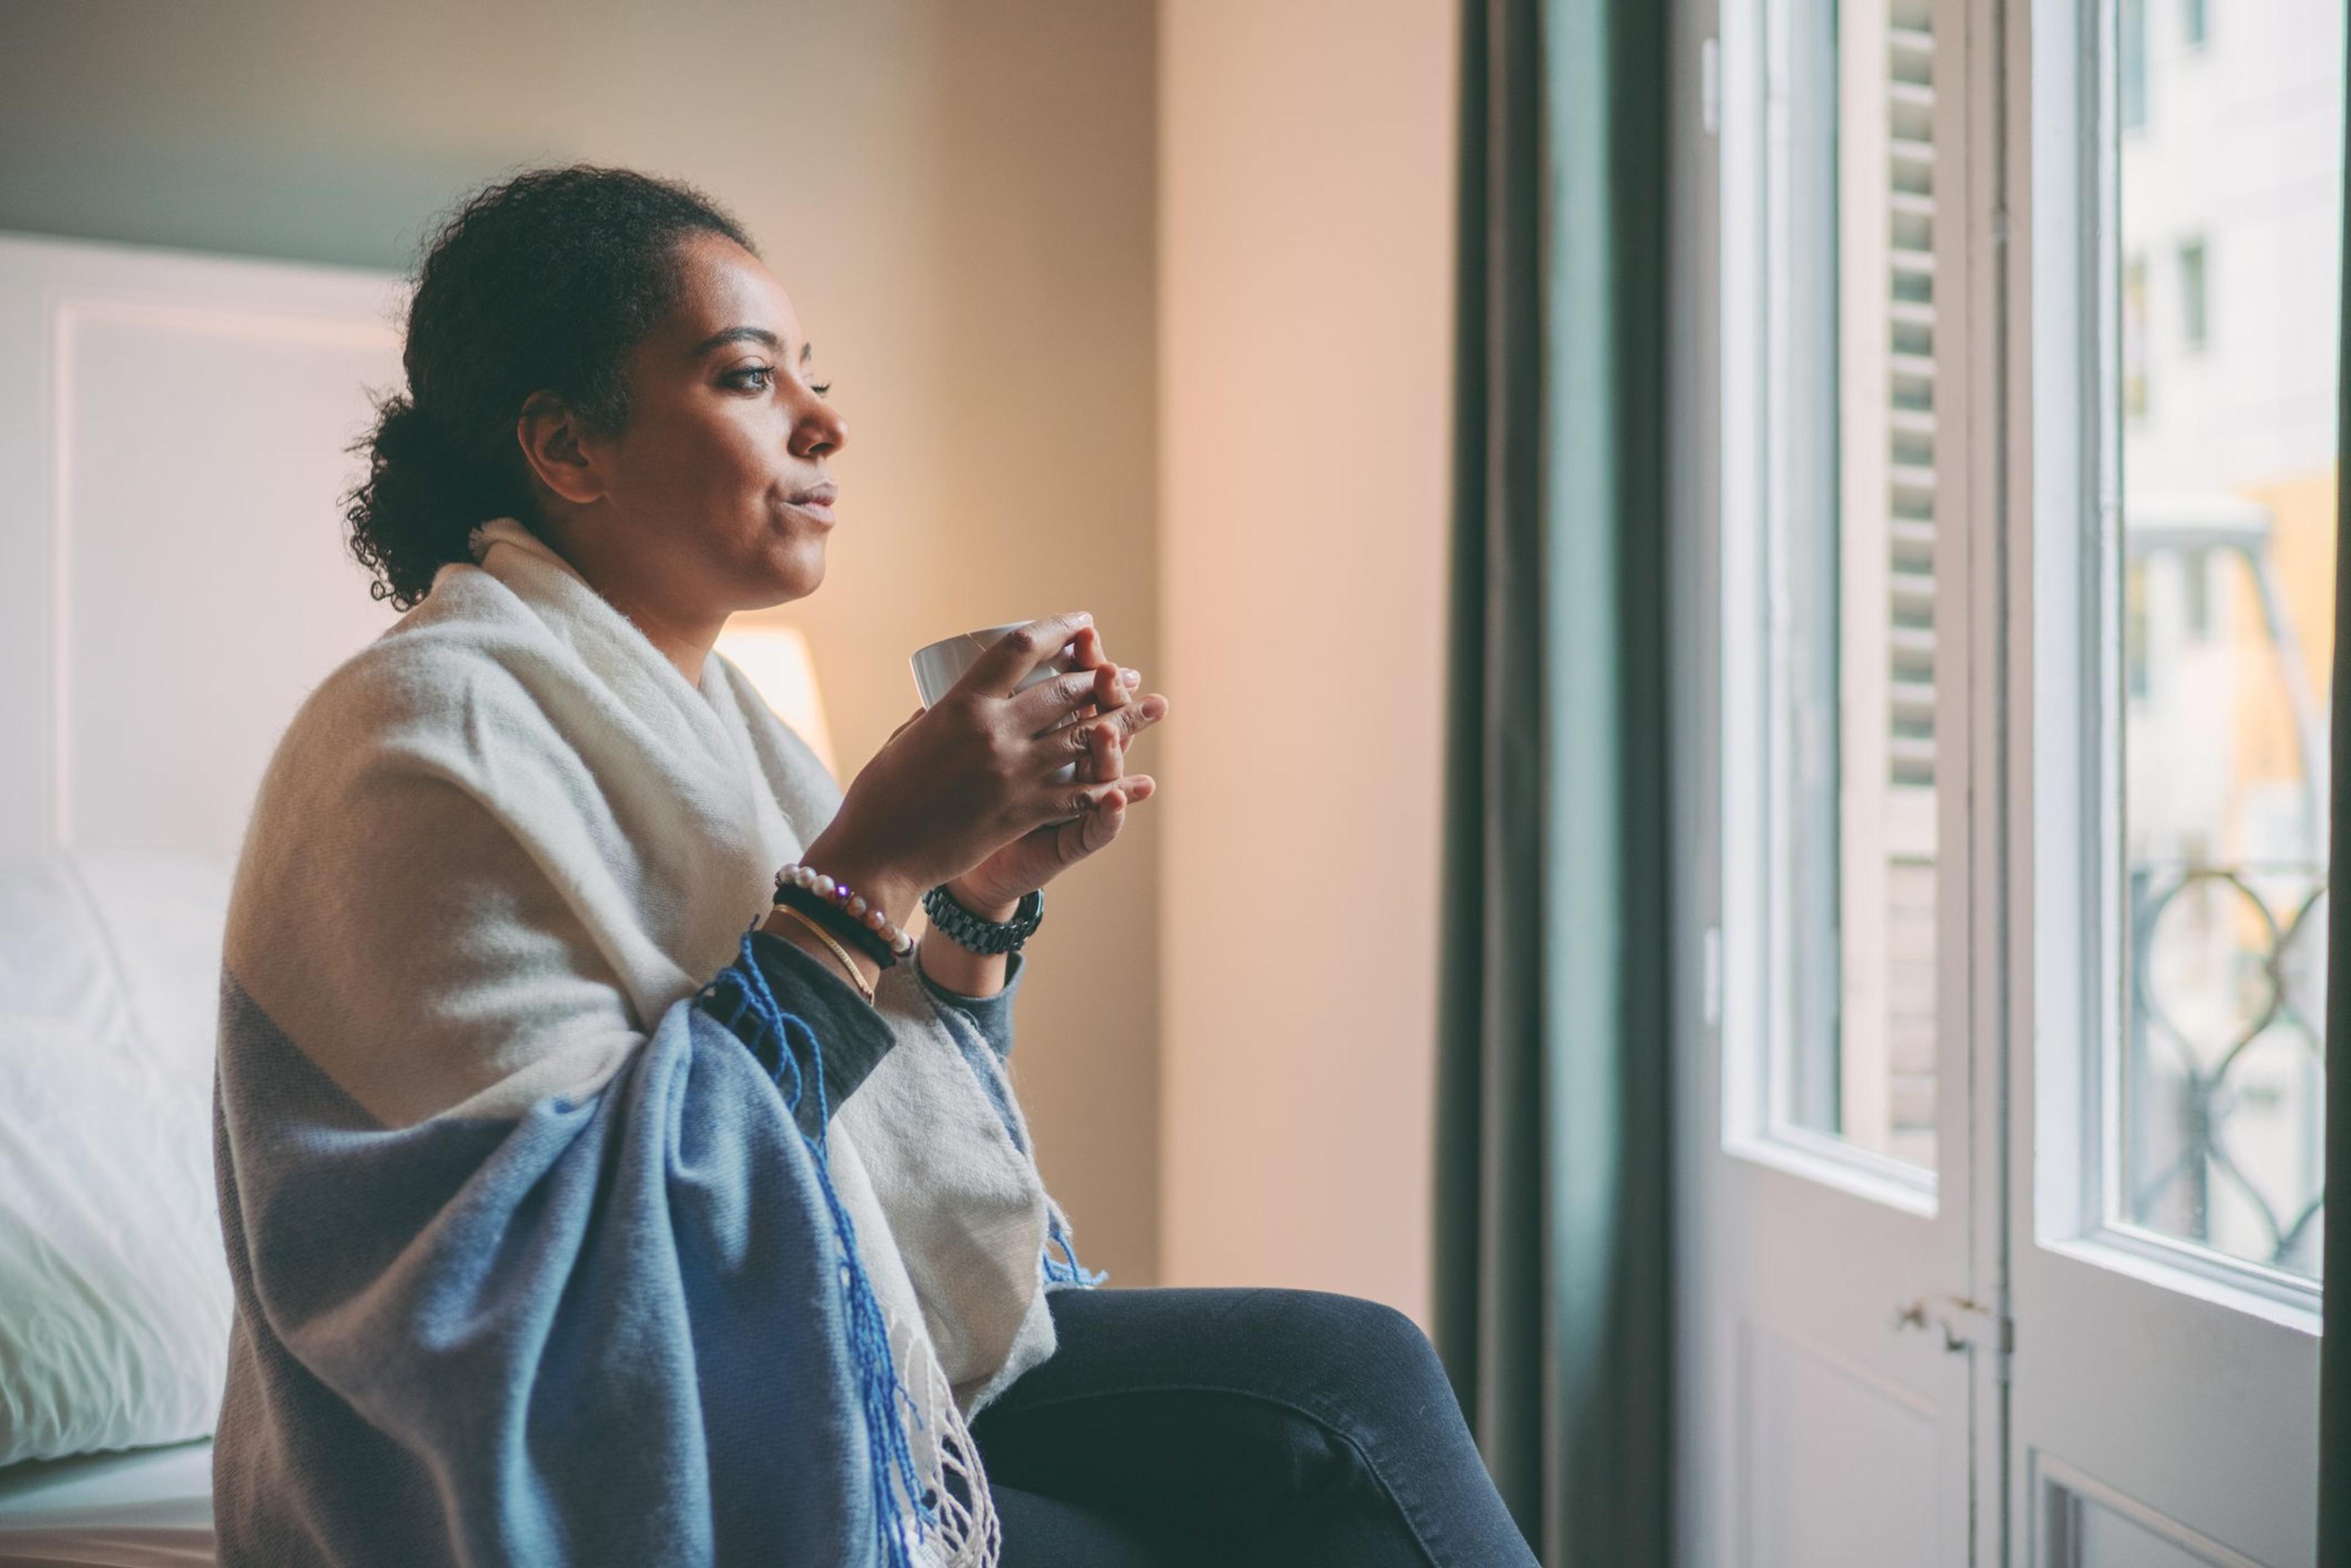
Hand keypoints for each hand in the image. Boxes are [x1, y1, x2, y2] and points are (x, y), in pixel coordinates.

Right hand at [801, 614, 1162, 928]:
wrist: (879, 855)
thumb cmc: (881, 796)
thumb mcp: (907, 737)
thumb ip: (936, 716)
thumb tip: (948, 699)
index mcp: (961, 704)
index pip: (1020, 648)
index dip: (1058, 629)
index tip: (1082, 623)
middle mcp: (994, 732)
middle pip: (1064, 689)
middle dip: (1101, 677)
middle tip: (1123, 673)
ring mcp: (1013, 772)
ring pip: (1083, 737)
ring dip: (1121, 721)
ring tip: (1147, 708)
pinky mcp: (1024, 812)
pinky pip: (1081, 794)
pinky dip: (1113, 787)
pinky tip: (1136, 783)